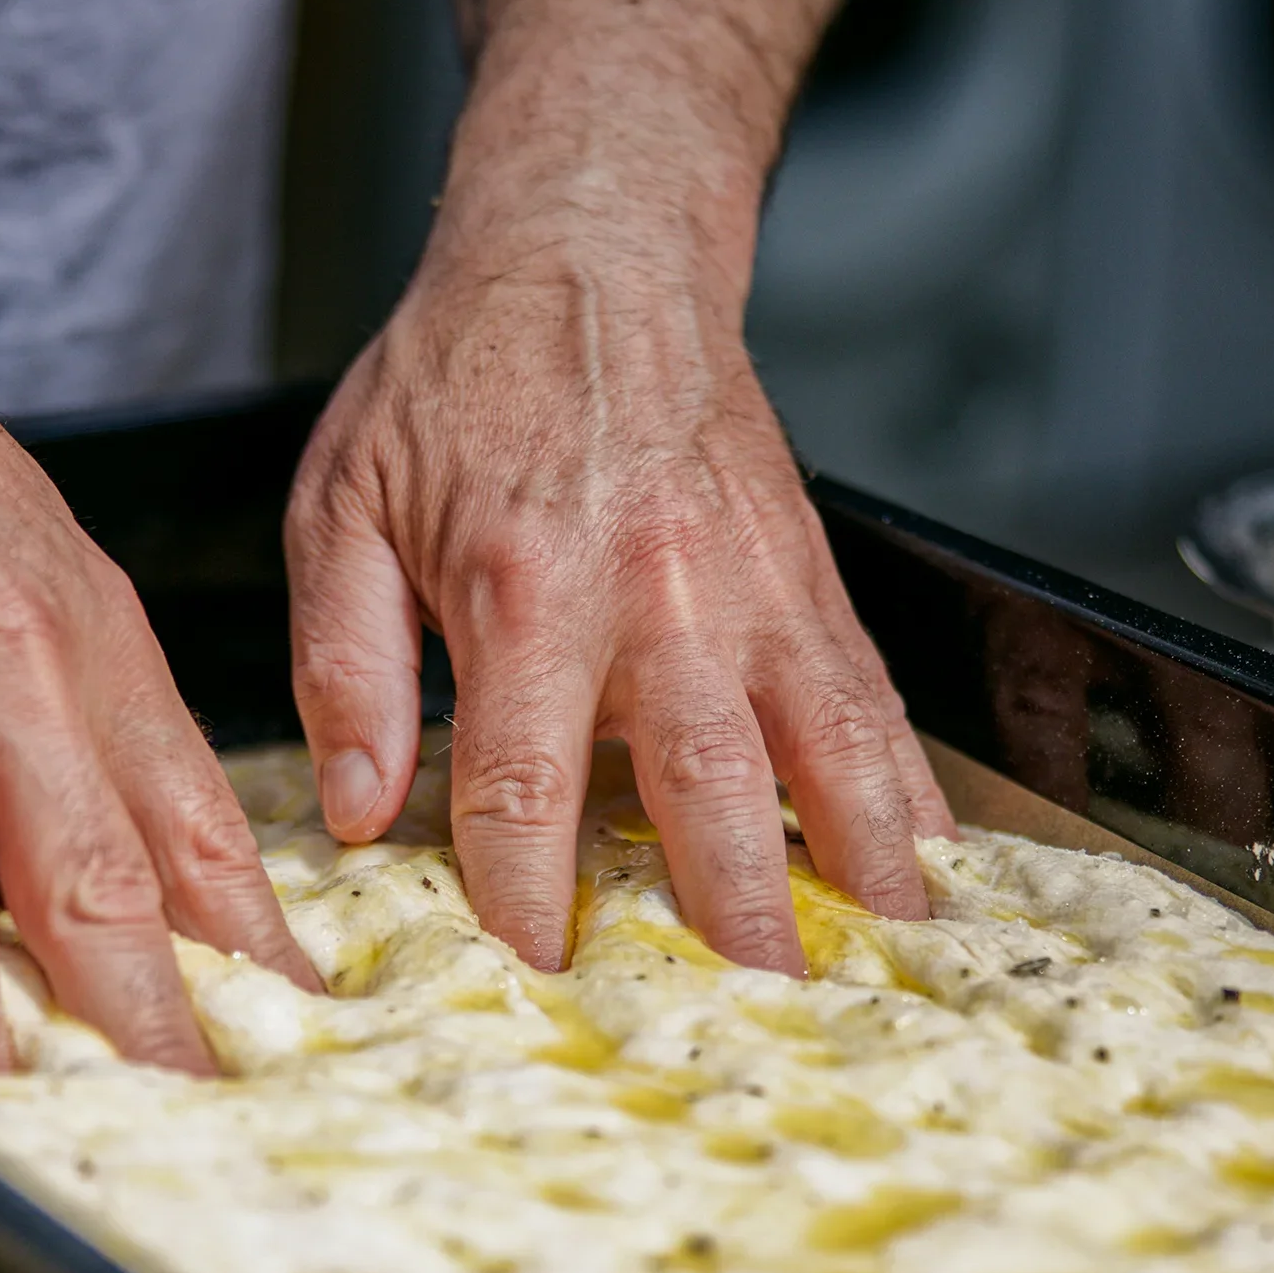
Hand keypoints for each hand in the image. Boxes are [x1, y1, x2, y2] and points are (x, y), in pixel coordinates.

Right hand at [0, 236, 315, 1070]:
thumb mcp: (47, 564)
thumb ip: (104, 705)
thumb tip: (167, 837)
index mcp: (93, 650)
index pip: (197, 830)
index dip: (252, 948)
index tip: (293, 1032)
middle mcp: (8, 677)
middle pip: (96, 886)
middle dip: (146, 1026)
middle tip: (189, 1121)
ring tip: (5, 1119)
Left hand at [285, 236, 954, 973]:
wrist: (591, 248)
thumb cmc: (457, 379)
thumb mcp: (346, 505)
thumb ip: (348, 663)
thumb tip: (362, 809)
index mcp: (525, 583)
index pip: (525, 785)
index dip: (528, 901)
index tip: (532, 983)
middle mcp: (657, 589)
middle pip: (708, 786)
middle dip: (734, 916)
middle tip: (754, 1023)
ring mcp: (751, 580)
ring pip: (825, 744)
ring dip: (859, 865)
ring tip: (885, 964)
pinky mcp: (806, 569)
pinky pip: (869, 692)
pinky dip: (905, 784)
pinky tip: (928, 860)